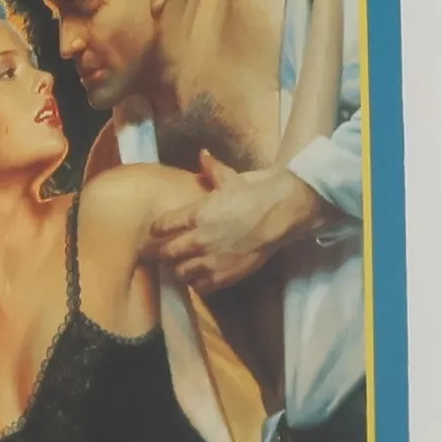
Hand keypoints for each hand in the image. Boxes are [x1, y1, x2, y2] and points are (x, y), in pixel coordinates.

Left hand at [148, 151, 324, 291]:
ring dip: (182, 268)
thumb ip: (211, 169)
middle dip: (165, 252)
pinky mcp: (226, 275)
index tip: (160, 230)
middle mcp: (198, 239)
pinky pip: (201, 287)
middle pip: (165, 253)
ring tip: (187, 264)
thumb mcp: (231, 178)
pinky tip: (204, 275)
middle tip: (170, 250)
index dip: (158, 229)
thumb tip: (203, 154)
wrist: (282, 212)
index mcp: (195, 214)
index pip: (160, 228)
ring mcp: (212, 260)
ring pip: (180, 273)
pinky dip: (200, 282)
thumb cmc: (256, 193)